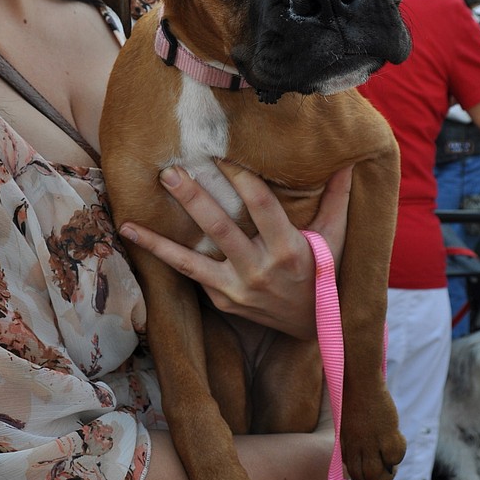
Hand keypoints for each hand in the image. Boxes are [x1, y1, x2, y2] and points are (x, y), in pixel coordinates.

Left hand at [119, 162, 351, 337]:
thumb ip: (338, 198)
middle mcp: (260, 270)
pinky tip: (137, 238)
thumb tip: (350, 160)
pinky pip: (191, 276)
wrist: (315, 327)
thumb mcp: (336, 237)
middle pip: (220, 228)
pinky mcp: (223, 302)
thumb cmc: (325, 272)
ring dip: (158, 241)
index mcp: (289, 248)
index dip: (241, 176)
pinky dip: (164, 258)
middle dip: (192, 199)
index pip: (260, 204)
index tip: (221, 152)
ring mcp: (237, 289)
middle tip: (168, 172)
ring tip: (128, 221)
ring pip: (192, 261)